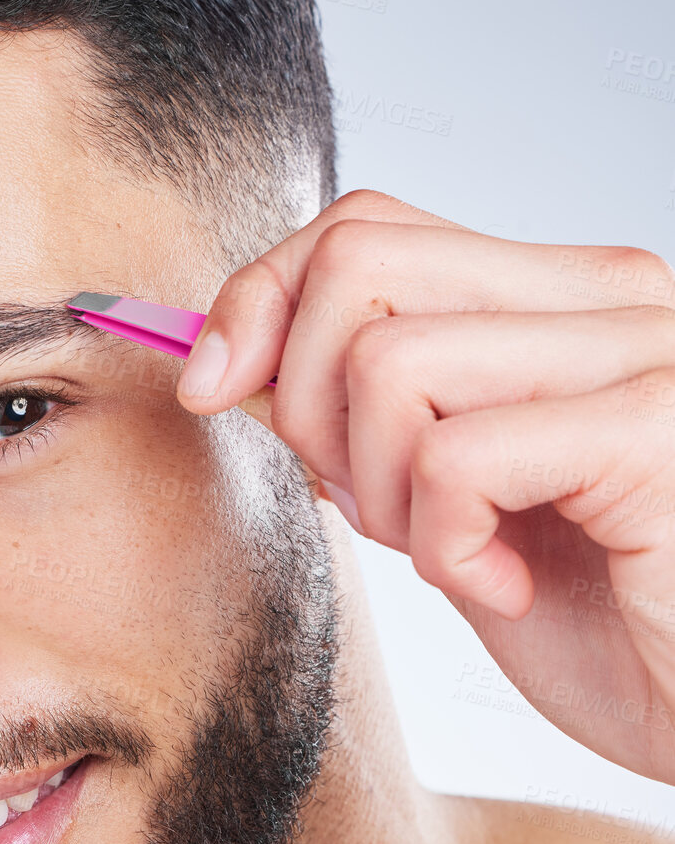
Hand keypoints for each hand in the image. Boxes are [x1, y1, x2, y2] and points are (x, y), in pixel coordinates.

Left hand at [176, 189, 674, 783]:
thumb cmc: (591, 617)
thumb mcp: (439, 499)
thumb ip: (361, 417)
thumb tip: (226, 362)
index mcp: (556, 295)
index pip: (365, 226)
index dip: (261, 298)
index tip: (213, 389)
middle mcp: (606, 295)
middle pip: (356, 265)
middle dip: (306, 403)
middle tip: (372, 505)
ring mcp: (638, 352)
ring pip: (388, 362)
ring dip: (380, 491)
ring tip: (456, 551)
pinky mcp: (651, 430)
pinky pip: (452, 459)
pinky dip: (445, 547)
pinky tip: (511, 585)